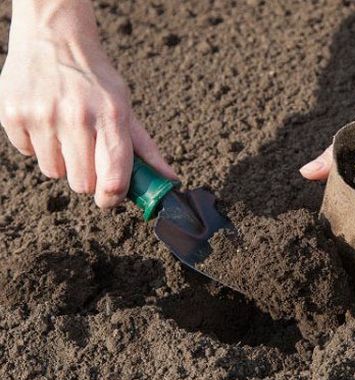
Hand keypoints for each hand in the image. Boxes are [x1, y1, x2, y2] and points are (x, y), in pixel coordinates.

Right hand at [0, 0, 175, 207]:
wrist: (54, 38)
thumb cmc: (95, 80)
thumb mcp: (125, 108)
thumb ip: (145, 149)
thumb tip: (170, 181)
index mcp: (111, 116)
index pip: (114, 178)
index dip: (112, 198)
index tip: (110, 197)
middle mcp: (76, 117)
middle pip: (82, 184)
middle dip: (87, 177)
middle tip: (87, 153)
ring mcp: (42, 116)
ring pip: (53, 173)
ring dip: (62, 161)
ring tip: (65, 133)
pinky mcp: (13, 115)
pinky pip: (28, 154)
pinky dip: (38, 146)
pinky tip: (45, 122)